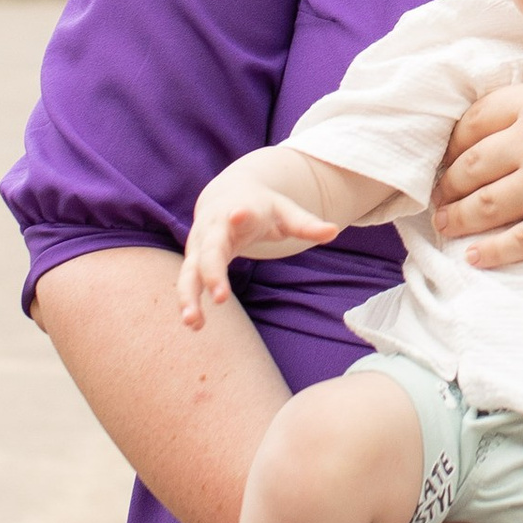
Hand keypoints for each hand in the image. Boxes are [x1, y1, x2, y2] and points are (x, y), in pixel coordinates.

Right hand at [180, 172, 342, 327]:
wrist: (225, 197)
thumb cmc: (260, 207)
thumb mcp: (284, 211)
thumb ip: (306, 223)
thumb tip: (334, 231)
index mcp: (240, 211)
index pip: (239, 213)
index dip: (239, 215)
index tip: (238, 215)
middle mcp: (214, 228)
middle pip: (210, 250)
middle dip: (213, 272)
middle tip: (221, 297)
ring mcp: (199, 246)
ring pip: (190, 271)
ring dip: (189, 296)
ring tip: (193, 322)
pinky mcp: (193, 261)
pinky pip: (188, 283)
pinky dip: (188, 302)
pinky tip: (194, 325)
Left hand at [434, 38, 522, 267]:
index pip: (478, 118)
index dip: (456, 137)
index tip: (449, 150)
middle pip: (471, 163)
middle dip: (448, 180)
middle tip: (437, 192)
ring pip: (486, 205)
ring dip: (458, 216)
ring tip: (444, 224)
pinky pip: (521, 240)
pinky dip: (493, 251)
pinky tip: (476, 256)